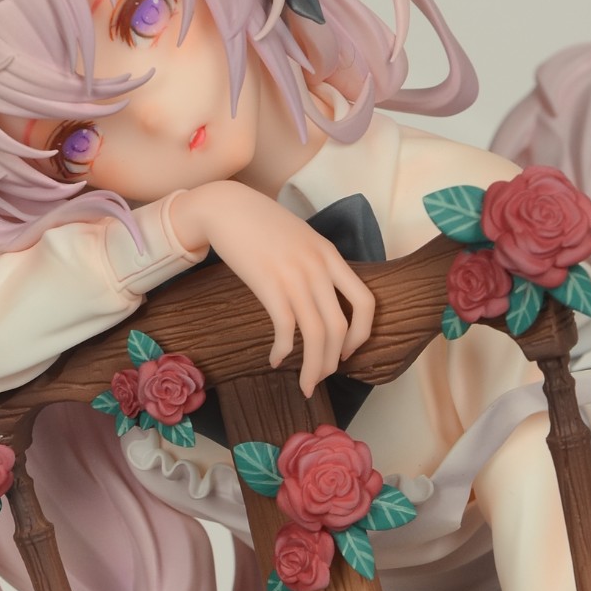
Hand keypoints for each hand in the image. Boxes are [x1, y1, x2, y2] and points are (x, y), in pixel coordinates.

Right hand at [170, 181, 375, 395]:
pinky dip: (283, 351)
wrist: (225, 207)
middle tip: (321, 377)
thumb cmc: (260, 225)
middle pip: (340, 328)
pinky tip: (275, 359)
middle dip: (333, 361)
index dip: (362, 334)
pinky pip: (286, 329)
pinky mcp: (268, 285)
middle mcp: (318, 267)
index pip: (365, 302)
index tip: (348, 351)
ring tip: (304, 383)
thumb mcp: (301, 239)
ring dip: (312, 367)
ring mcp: (295, 276)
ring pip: (316, 334)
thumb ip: (316, 264)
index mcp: (330, 256)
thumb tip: (323, 299)